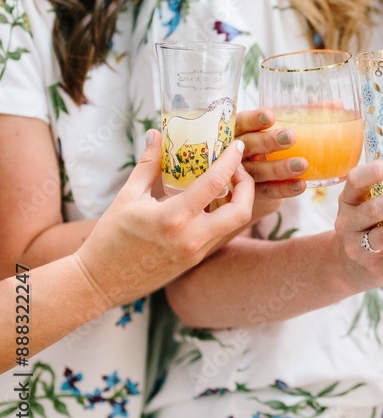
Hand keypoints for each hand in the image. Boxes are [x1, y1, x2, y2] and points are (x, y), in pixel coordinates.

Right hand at [73, 130, 253, 309]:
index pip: (215, 183)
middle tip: (237, 169)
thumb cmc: (109, 238)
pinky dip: (223, 215)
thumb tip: (156, 134)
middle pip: (241, 211)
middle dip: (247, 186)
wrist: (100, 283)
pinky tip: (212, 201)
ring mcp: (196, 252)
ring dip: (238, 201)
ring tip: (226, 182)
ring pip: (234, 224)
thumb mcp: (127, 197)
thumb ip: (148, 165)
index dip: (231, 161)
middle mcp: (192, 237)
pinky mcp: (195, 260)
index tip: (237, 146)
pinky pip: (220, 234)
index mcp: (174, 218)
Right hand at [234, 108, 306, 220]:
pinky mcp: (253, 194)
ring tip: (302, 164)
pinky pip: (269, 192)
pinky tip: (301, 185)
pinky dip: (285, 189)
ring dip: (280, 168)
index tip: (271, 116)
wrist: (250, 182)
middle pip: (248, 146)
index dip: (254, 119)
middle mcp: (236, 152)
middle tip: (291, 137)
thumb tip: (337, 105)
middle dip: (268, 142)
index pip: (241, 122)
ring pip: (258, 171)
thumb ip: (302, 114)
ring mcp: (242, 175)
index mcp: (239, 131)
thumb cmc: (268, 145)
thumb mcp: (278, 127)